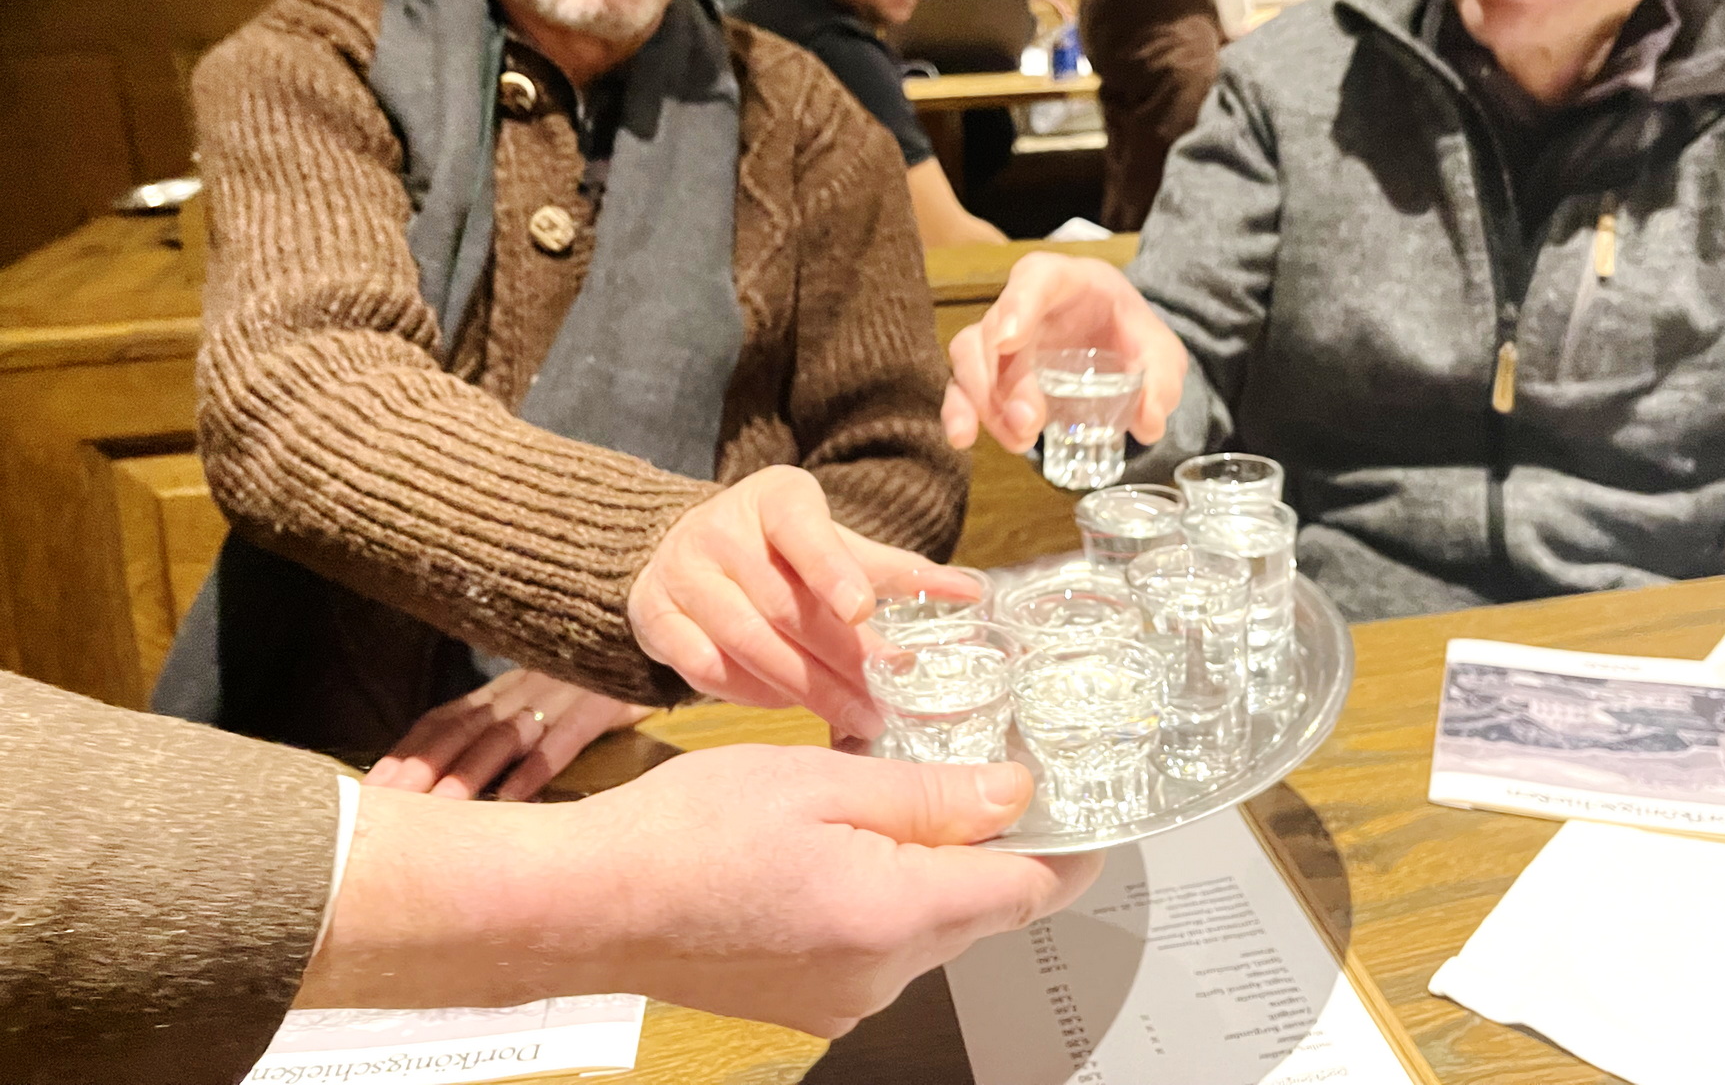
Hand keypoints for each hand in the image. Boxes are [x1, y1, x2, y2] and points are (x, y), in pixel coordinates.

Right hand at [303, 746, 1103, 1036]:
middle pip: (981, 910)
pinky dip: (883, 895)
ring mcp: (842, 997)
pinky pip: (878, 945)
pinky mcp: (807, 1001)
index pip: (1028, 892)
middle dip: (994, 848)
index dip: (1069, 847)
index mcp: (895, 915)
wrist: (585, 906)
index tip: (1088, 808)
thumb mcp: (822, 783)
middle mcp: (881, 974)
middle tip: (987, 773)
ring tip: (896, 798)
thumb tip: (1013, 797)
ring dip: (933, 868)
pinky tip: (841, 846)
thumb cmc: (687, 834)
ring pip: (929, 925)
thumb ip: (928, 796)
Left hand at [363, 669, 652, 801]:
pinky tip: (514, 797)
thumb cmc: (605, 678)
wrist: (665, 631)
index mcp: (506, 689)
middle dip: (419, 771)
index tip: (369, 790)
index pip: (442, 720)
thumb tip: (467, 774)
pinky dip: (537, 767)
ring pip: (502, 737)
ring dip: (467, 776)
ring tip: (437, 813)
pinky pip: (564, 738)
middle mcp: (523, 690)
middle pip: (460, 731)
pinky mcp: (602, 703)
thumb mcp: (552, 695)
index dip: (405, 754)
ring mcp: (561, 695)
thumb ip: (512, 725)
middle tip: (383, 810)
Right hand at [628, 465, 978, 740]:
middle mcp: (720, 530)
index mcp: (774, 499)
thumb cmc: (779, 548)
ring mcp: (680, 572)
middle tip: (882, 701)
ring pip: (745, 639)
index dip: (832, 570)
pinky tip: (787, 708)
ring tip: (851, 716)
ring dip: (802, 686)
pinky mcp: (653, 615)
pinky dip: (750, 692)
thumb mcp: (833, 542)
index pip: (803, 530)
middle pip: (783, 602)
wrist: (683, 546)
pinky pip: (704, 667)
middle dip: (838, 657)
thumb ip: (894, 571)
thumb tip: (972, 592)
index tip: (862, 611)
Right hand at [941, 252, 1186, 453]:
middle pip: (993, 329)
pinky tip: (963, 438)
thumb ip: (1162, 380)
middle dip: (1004, 380)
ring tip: (1020, 440)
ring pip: (970, 356)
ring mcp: (1000, 336)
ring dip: (985, 401)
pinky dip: (958, 411)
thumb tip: (1148, 422)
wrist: (1117, 342)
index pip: (1036, 278)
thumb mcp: (1161, 352)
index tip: (1008, 341)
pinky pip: (961, 384)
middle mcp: (1023, 302)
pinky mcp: (990, 370)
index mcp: (1067, 280)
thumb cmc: (1131, 334)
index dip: (1017, 306)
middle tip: (1029, 422)